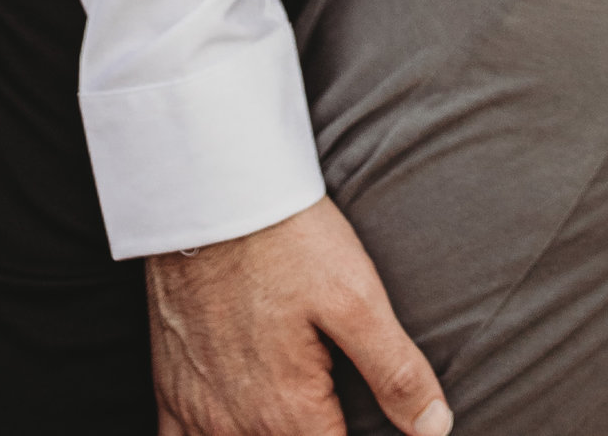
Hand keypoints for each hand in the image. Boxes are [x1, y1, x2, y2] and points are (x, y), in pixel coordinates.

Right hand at [147, 198, 450, 435]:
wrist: (210, 195)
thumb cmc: (288, 240)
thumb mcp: (358, 298)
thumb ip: (395, 372)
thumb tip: (435, 428)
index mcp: (291, 414)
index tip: (366, 419)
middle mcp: (239, 427)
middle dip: (316, 433)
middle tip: (331, 404)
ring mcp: (200, 414)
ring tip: (296, 411)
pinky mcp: (172, 392)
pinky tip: (236, 424)